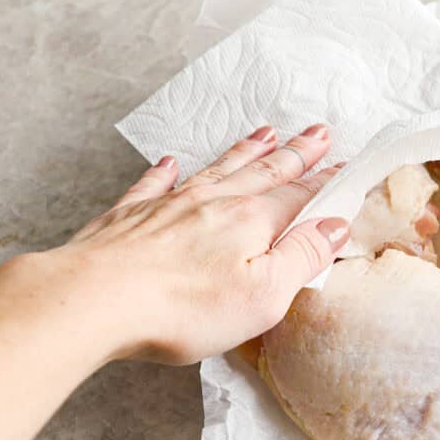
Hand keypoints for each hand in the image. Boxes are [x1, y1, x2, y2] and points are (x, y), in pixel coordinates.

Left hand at [36, 123, 349, 365]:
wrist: (94, 300)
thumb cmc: (184, 307)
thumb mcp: (265, 294)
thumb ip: (302, 257)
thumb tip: (336, 226)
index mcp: (252, 221)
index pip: (299, 195)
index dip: (326, 182)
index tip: (346, 166)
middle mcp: (215, 202)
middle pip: (263, 171)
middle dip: (295, 153)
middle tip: (319, 132)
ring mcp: (170, 205)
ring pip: (217, 169)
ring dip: (245, 151)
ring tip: (266, 132)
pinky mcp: (129, 217)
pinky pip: (154, 184)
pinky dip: (166, 171)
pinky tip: (171, 161)